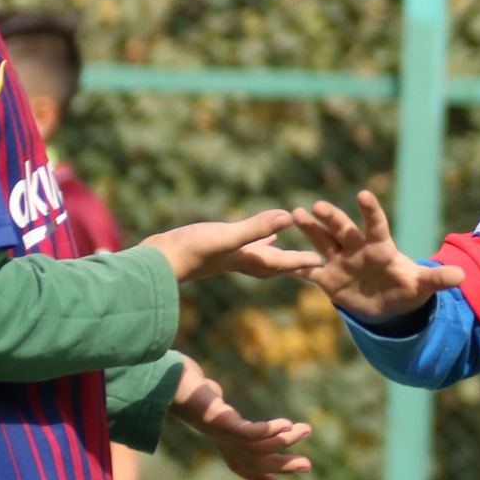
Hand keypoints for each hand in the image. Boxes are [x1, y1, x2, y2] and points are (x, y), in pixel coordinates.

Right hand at [139, 210, 319, 282]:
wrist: (158, 260)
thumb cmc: (191, 250)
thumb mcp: (228, 236)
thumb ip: (257, 227)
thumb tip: (288, 216)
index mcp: (247, 260)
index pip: (281, 262)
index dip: (301, 260)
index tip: (322, 261)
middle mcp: (239, 260)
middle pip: (273, 263)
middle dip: (291, 261)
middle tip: (312, 260)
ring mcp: (225, 255)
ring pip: (256, 253)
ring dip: (272, 249)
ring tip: (284, 240)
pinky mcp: (211, 247)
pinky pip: (240, 244)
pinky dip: (250, 238)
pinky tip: (250, 231)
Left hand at [169, 355, 315, 479]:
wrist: (164, 378)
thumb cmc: (183, 386)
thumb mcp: (199, 395)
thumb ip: (209, 399)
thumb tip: (215, 394)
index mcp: (219, 439)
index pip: (241, 466)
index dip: (259, 479)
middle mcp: (220, 441)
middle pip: (254, 461)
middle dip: (282, 465)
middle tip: (308, 465)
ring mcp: (219, 432)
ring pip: (256, 447)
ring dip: (284, 441)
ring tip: (306, 429)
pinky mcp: (219, 420)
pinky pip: (247, 433)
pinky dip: (267, 432)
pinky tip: (284, 424)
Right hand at [293, 191, 465, 320]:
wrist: (387, 306)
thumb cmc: (406, 288)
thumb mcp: (422, 286)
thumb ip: (437, 279)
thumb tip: (461, 275)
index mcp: (380, 247)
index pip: (376, 225)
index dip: (370, 211)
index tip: (364, 195)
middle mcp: (357, 249)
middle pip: (343, 230)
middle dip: (332, 219)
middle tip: (318, 206)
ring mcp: (339, 262)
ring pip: (321, 242)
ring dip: (309, 230)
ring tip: (295, 214)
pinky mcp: (327, 279)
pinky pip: (307, 271)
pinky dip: (294, 265)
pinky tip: (276, 256)